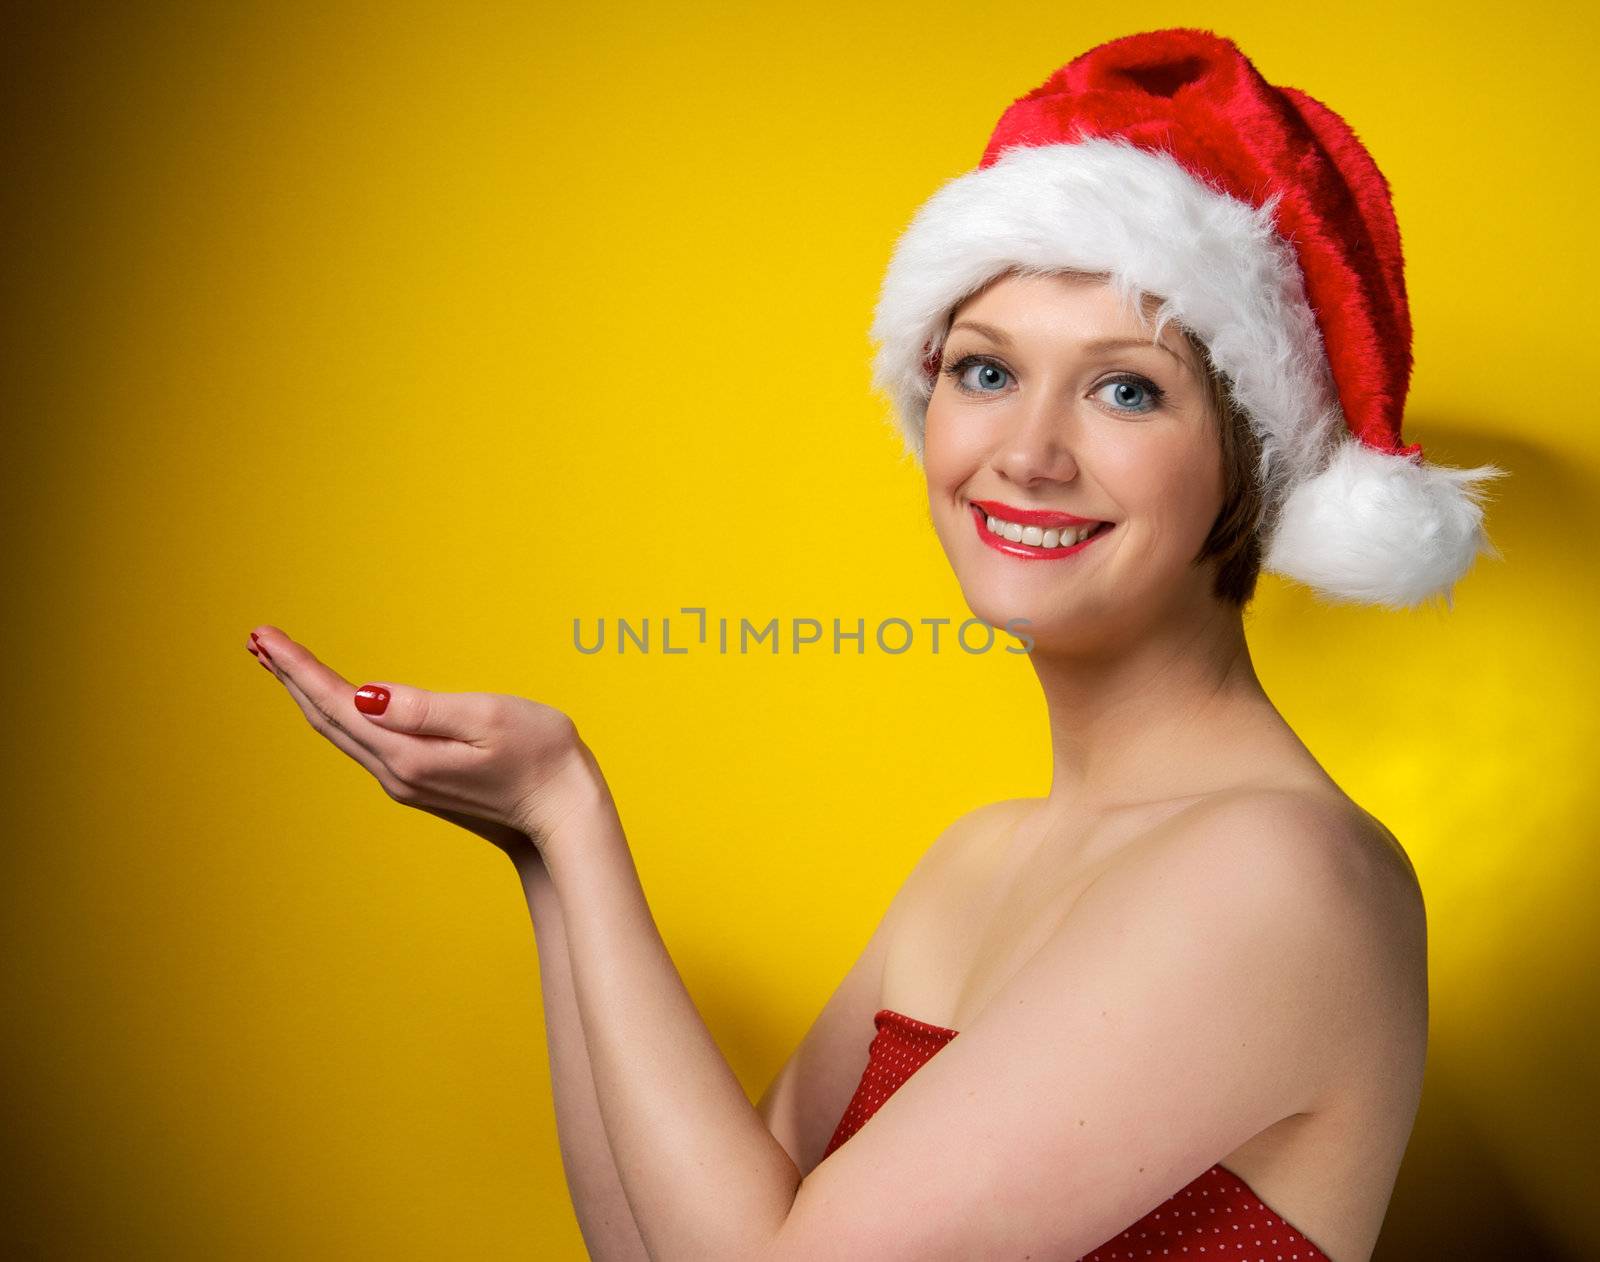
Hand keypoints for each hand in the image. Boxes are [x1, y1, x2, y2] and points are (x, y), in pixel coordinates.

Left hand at [246, 625, 597, 867]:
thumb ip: (423, 708)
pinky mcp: (420, 783)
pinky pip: (361, 742)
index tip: (264, 636)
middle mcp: (396, 773)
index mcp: (408, 754)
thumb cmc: (543, 759)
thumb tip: (364, 694)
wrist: (565, 817)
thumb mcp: (488, 719)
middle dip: (290, 678)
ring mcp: (405, 782)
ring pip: (340, 733)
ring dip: (307, 696)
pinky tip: (334, 700)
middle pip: (327, 720)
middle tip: (258, 640)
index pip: (337, 703)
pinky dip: (336, 713)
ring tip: (281, 663)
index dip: (298, 668)